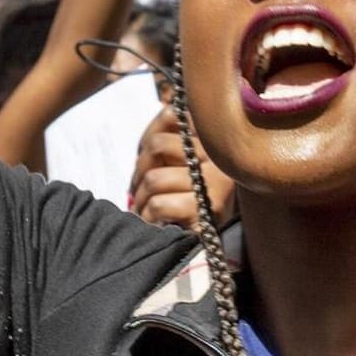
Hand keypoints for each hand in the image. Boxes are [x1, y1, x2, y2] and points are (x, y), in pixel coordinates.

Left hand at [130, 104, 234, 228]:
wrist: (216, 239)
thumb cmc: (191, 198)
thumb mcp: (181, 163)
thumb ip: (167, 141)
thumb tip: (145, 137)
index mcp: (210, 136)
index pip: (170, 115)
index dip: (148, 137)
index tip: (148, 161)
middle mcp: (218, 154)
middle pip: (157, 145)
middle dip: (138, 171)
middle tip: (138, 190)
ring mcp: (216, 181)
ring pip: (154, 179)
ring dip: (140, 200)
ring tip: (144, 210)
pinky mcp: (208, 209)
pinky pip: (159, 204)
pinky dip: (147, 216)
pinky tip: (153, 222)